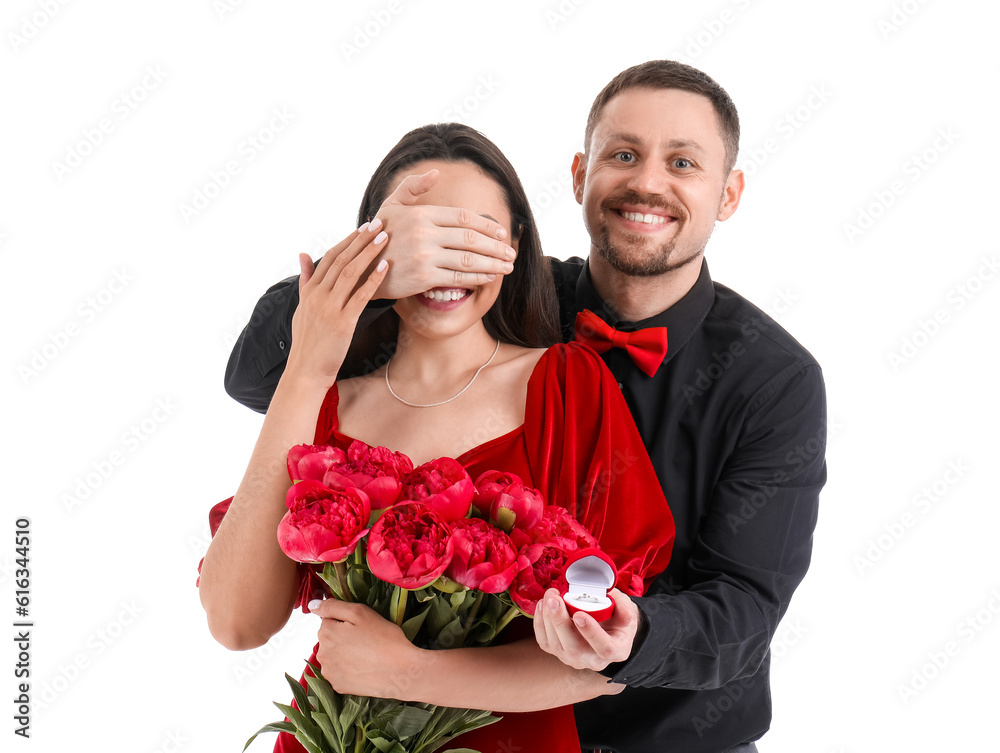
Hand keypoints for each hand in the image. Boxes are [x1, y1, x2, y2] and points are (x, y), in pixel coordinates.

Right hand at [284, 223, 389, 387]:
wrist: (305, 370)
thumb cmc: (307, 341)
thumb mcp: (301, 307)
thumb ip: (305, 280)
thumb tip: (303, 254)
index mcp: (309, 290)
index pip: (330, 257)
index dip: (349, 240)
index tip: (364, 227)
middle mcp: (317, 295)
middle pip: (342, 260)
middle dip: (361, 240)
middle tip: (379, 224)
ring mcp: (329, 308)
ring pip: (350, 273)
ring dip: (369, 253)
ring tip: (385, 239)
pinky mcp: (342, 322)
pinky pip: (360, 295)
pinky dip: (373, 279)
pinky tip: (386, 267)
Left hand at [311, 598, 420, 698]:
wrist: (400, 671)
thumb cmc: (384, 638)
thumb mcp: (360, 612)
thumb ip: (332, 606)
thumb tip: (311, 606)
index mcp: (326, 633)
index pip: (328, 619)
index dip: (346, 620)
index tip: (361, 626)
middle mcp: (322, 654)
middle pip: (329, 637)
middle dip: (343, 636)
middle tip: (366, 639)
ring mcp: (329, 672)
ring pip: (333, 654)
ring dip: (344, 652)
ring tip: (366, 654)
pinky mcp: (338, 686)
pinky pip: (338, 671)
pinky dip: (347, 668)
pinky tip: (363, 667)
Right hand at [370, 169, 516, 297]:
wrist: (361, 268)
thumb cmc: (380, 235)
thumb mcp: (392, 205)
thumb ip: (413, 187)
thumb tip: (435, 174)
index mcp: (421, 214)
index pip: (463, 217)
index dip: (487, 225)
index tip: (502, 232)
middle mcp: (424, 234)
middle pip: (471, 238)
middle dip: (496, 246)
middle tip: (511, 251)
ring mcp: (425, 256)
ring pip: (469, 259)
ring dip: (493, 263)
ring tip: (507, 265)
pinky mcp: (424, 277)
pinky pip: (459, 278)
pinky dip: (479, 277)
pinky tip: (491, 276)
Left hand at [533, 588, 641, 671]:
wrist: (607, 631)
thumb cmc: (617, 619)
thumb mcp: (628, 611)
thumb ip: (624, 607)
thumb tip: (616, 602)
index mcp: (615, 650)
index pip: (603, 647)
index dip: (591, 632)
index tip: (579, 614)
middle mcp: (593, 660)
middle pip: (574, 648)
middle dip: (560, 622)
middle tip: (555, 599)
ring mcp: (574, 658)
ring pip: (556, 645)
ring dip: (548, 619)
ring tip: (549, 596)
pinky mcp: (558, 653)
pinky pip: (544, 642)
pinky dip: (540, 623)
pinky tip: (542, 605)